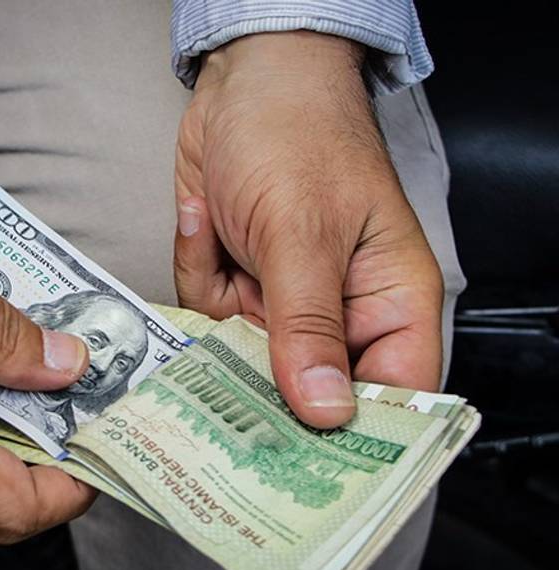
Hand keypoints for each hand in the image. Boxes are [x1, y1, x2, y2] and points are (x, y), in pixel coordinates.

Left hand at [174, 32, 443, 428]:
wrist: (244, 78)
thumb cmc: (298, 133)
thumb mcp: (302, 231)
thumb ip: (307, 323)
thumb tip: (325, 409)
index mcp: (388, 300)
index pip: (392, 394)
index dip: (356, 439)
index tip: (306, 469)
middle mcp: (338, 311)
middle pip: (307, 389)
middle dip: (260, 382)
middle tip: (221, 395)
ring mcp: (284, 299)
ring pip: (245, 355)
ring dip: (217, 311)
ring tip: (215, 255)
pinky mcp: (240, 282)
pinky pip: (207, 313)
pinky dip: (198, 268)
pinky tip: (204, 221)